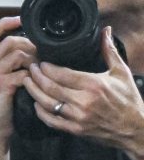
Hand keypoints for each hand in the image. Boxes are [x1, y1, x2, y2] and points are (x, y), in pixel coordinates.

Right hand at [0, 14, 33, 159]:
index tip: (20, 19)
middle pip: (8, 41)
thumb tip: (29, 55)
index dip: (5, 23)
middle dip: (29, 43)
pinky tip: (39, 82)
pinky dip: (34, 76)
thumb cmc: (1, 109)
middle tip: (42, 52)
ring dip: (34, 59)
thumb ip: (6, 68)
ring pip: (17, 54)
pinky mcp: (1, 86)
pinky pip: (23, 73)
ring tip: (42, 67)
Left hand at [26, 28, 143, 159]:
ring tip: (27, 81)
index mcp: (93, 84)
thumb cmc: (129, 100)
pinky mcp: (76, 130)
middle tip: (30, 68)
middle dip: (35, 76)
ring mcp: (78, 117)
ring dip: (33, 91)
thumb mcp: (121, 73)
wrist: (136, 129)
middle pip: (49, 86)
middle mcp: (84, 101)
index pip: (60, 73)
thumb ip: (109, 51)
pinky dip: (40, 111)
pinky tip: (36, 103)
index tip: (40, 61)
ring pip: (46, 103)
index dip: (46, 66)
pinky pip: (51, 120)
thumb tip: (105, 30)